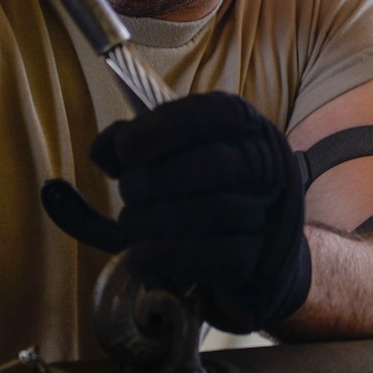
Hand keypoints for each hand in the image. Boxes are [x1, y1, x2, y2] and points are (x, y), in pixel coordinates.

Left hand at [41, 93, 309, 333]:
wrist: (254, 257)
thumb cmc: (202, 194)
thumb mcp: (175, 157)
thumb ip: (136, 145)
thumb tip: (104, 151)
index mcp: (249, 128)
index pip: (221, 113)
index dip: (169, 126)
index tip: (126, 148)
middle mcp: (269, 165)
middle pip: (216, 164)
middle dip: (157, 180)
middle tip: (128, 192)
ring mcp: (269, 213)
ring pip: (214, 211)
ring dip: (156, 219)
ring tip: (130, 223)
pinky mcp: (257, 259)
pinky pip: (213, 254)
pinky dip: (167, 254)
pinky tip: (143, 254)